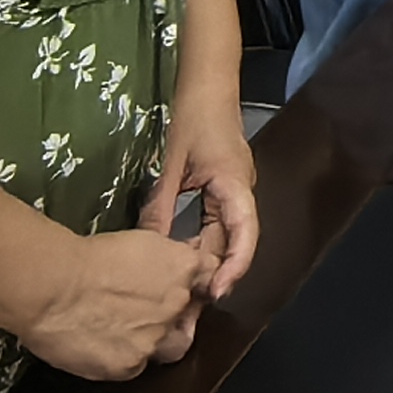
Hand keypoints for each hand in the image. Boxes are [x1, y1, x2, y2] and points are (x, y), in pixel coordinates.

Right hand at [21, 227, 214, 379]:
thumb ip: (165, 260)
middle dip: (174, 315)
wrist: (52, 287)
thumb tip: (170, 269)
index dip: (195, 284)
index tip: (183, 286)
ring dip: (154, 341)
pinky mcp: (130, 365)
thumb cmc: (86, 257)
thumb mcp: (139, 243)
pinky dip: (123, 358)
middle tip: (145, 312)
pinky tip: (102, 345)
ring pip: (168, 347)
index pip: (210, 277)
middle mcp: (177, 304)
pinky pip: (135, 366)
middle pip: (189, 315)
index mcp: (184, 268)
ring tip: (124, 332)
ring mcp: (156, 338)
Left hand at [140, 93, 260, 302]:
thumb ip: (162, 207)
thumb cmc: (193, 119)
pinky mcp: (226, 190)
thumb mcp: (171, 165)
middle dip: (217, 273)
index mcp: (234, 185)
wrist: (208, 88)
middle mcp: (242, 192)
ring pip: (228, 236)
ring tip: (184, 290)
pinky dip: (204, 245)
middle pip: (235, 241)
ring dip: (210, 261)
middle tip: (188, 304)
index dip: (234, 266)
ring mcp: (236, 192)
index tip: (217, 292)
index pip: (244, 233)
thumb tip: (148, 249)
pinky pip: (220, 225)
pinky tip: (183, 260)